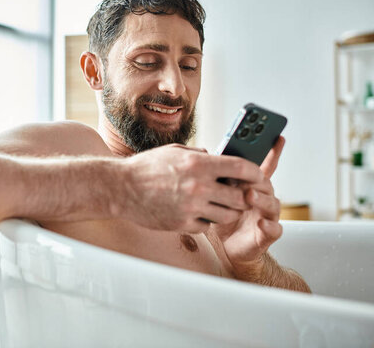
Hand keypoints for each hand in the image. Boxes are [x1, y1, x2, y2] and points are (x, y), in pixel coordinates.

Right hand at [119, 143, 262, 232]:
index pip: (241, 168)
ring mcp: (191, 208)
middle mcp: (198, 186)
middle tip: (239, 194)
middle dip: (243, 196)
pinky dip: (206, 221)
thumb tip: (218, 158)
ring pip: (227, 216)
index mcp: (199, 164)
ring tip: (217, 204)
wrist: (121, 188)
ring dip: (226, 211)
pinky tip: (196, 212)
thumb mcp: (175, 151)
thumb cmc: (146, 167)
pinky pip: (207, 226)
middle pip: (240, 197)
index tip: (257, 176)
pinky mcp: (183, 224)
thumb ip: (200, 155)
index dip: (255, 173)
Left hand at [214, 137, 285, 275]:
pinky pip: (273, 230)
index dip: (271, 152)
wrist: (223, 247)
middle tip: (247, 173)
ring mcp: (266, 216)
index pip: (262, 167)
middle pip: (265, 183)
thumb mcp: (214, 192)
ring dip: (261, 198)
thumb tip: (207, 155)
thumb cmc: (219, 216)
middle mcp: (261, 198)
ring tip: (249, 195)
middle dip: (257, 177)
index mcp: (250, 186)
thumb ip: (216, 176)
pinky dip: (269, 227)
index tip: (278, 137)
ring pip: (272, 203)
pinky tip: (262, 224)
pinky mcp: (266, 235)